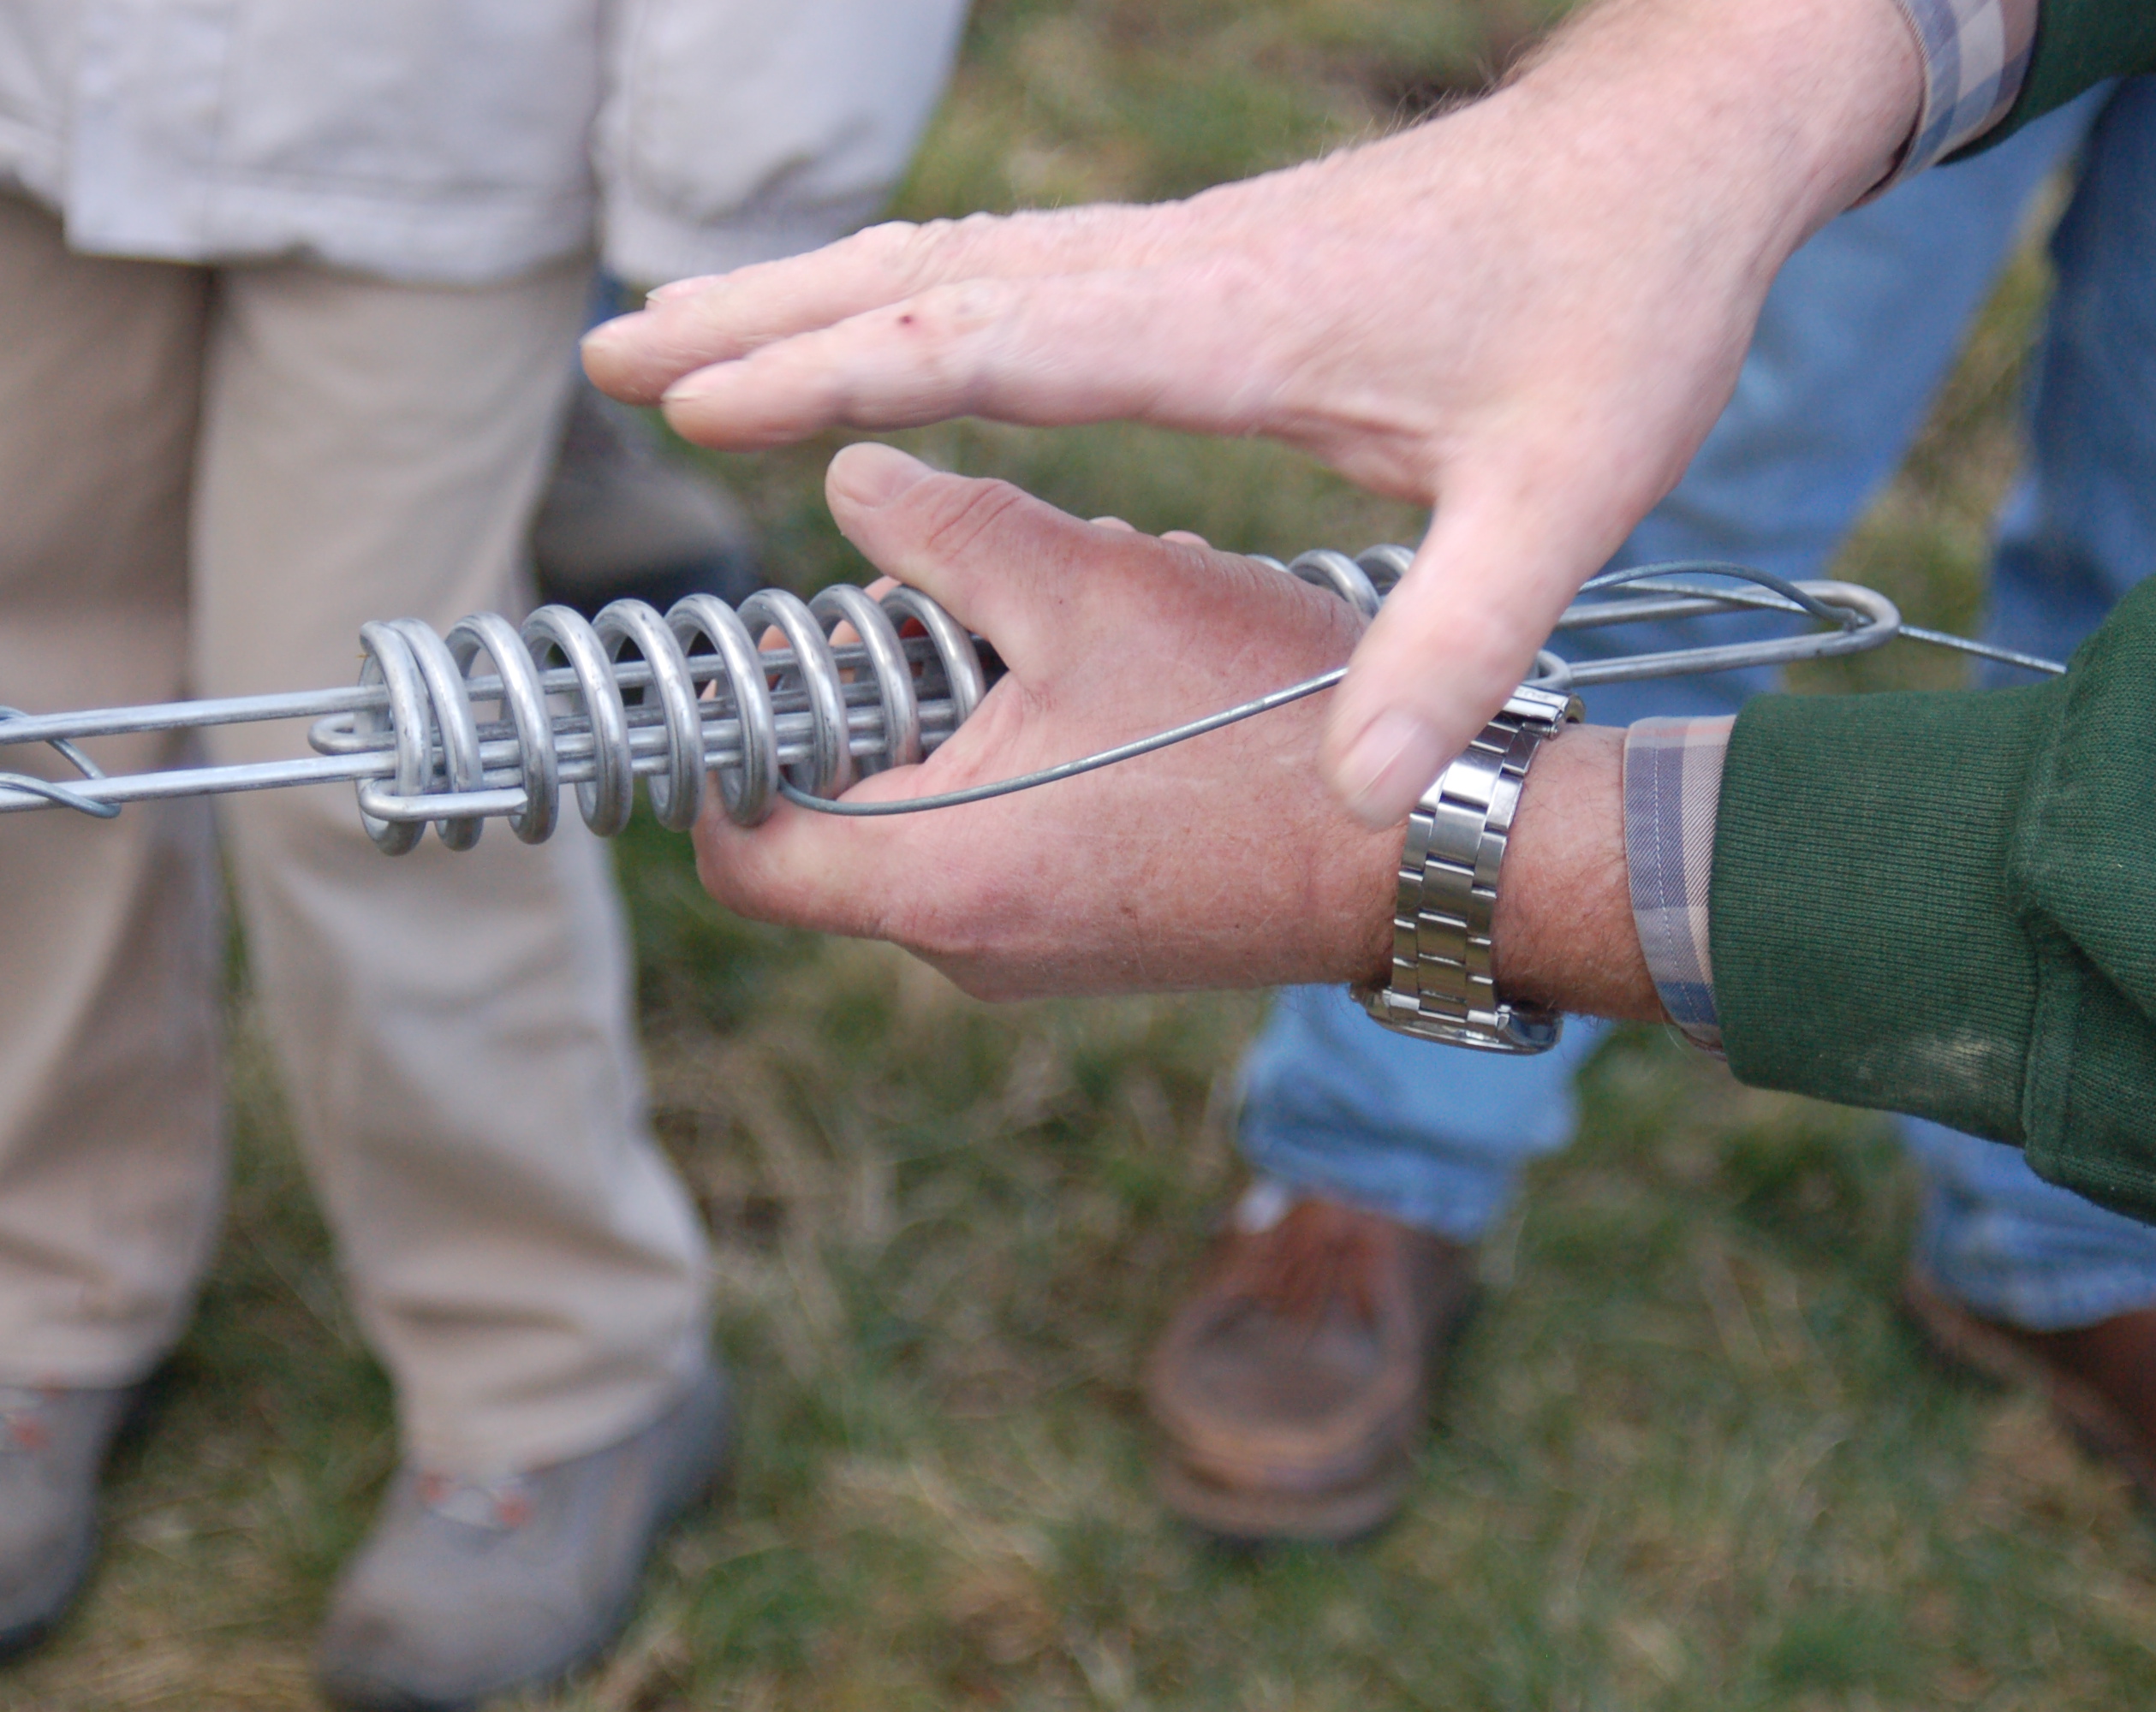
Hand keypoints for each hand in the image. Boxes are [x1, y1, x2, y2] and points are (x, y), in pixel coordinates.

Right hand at [586, 0, 1917, 826]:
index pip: (985, 336)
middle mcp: (1173, 270)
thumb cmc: (1619, 312)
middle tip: (607, 348)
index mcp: (1225, 323)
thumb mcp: (1563, 499)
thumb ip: (1456, 648)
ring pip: (952, 260)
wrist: (1671, 159)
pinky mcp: (1204, 259)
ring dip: (810, 294)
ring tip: (681, 332)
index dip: (829, 366)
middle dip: (760, 316)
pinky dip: (905, 290)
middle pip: (922, 277)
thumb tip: (1363, 796)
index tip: (690, 395)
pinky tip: (873, 322)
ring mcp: (1181, 253)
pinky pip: (1011, 266)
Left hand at [692, 444, 1658, 1020]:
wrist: (1429, 850)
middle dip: (868, 708)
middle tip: (942, 608)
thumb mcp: (1092, 590)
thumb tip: (847, 482)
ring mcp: (1037, 958)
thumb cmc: (1265, 724)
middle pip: (831, 831)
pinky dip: (1015, 769)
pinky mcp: (1095, 942)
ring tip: (1054, 634)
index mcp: (939, 875)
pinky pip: (1002, 853)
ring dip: (955, 725)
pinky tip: (1109, 689)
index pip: (736, 854)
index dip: (727, 752)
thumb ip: (948, 530)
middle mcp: (971, 948)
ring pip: (925, 832)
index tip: (785, 657)